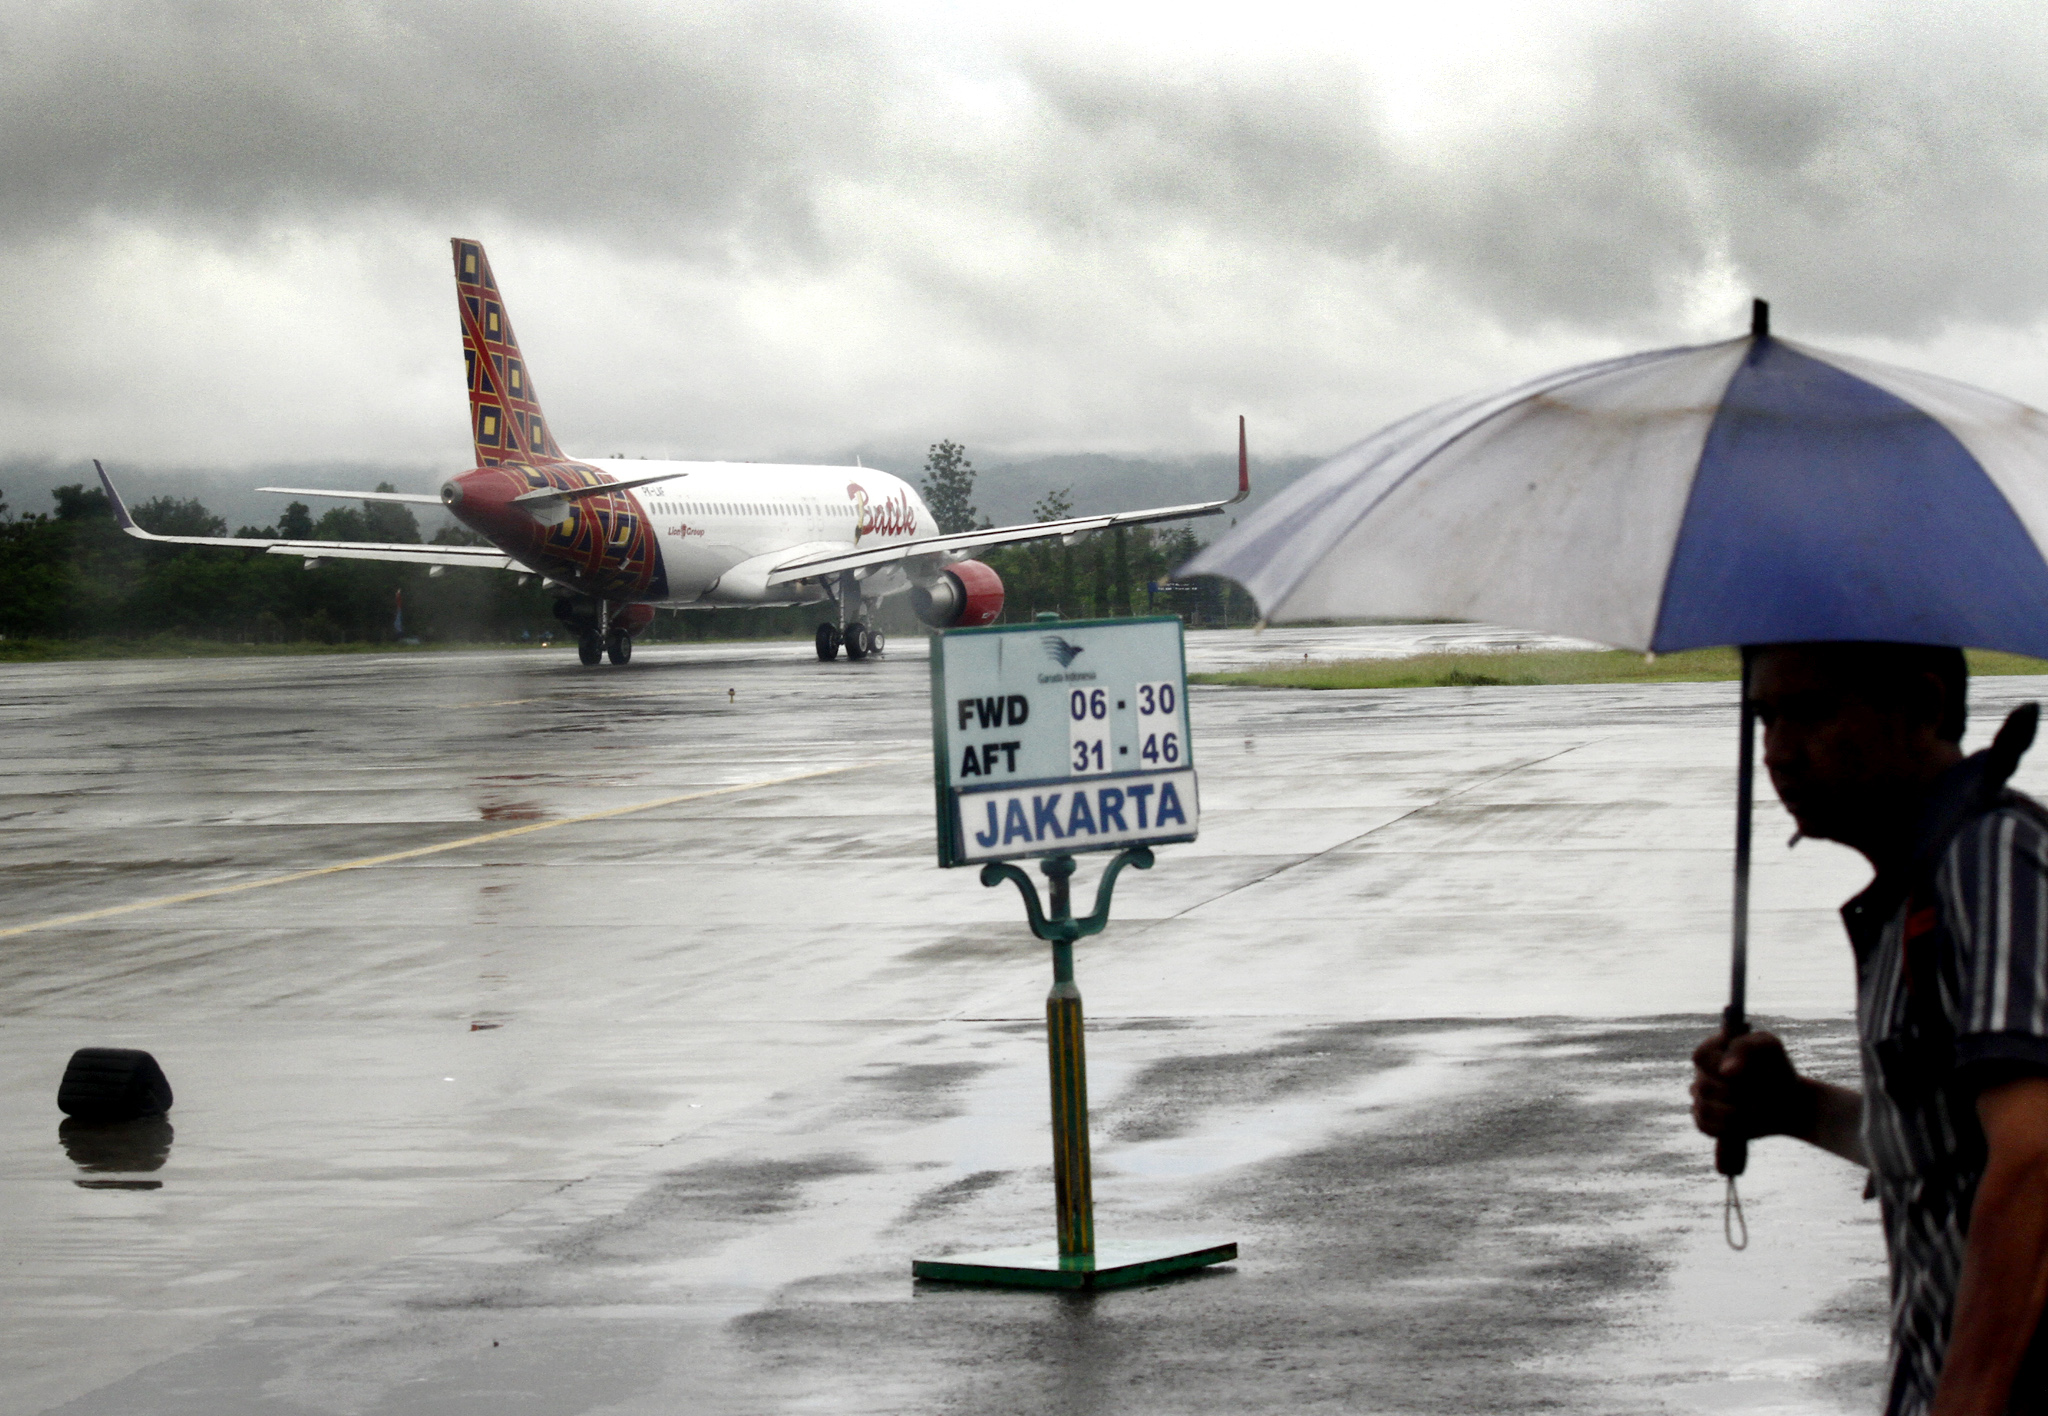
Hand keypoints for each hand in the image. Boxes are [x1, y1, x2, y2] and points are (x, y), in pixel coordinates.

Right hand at [1692, 1029, 1813, 1141]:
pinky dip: (1728, 1127)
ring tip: (1756, 1109)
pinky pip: (1705, 1127)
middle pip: (1704, 1086)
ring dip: (1736, 1113)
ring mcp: (1701, 1097)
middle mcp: (1701, 1073)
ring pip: (1705, 1109)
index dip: (1719, 1065)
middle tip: (1759, 1092)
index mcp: (1711, 1049)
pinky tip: (1744, 1123)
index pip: (1700, 1057)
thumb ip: (1745, 1048)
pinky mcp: (1704, 1120)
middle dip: (1737, 1093)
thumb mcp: (1768, 1047)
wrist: (1788, 1100)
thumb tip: (1726, 1071)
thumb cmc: (1777, 1067)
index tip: (1741, 1072)